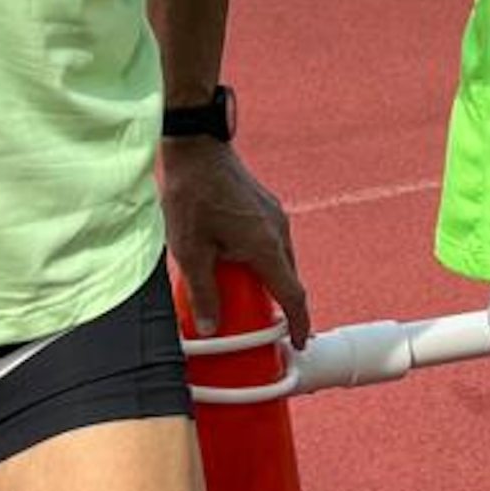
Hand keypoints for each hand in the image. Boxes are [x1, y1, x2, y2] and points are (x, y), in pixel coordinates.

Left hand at [157, 139, 306, 347]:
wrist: (197, 148)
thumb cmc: (192, 196)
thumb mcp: (191, 251)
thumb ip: (203, 292)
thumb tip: (210, 328)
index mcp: (266, 247)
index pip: (293, 294)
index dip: (298, 323)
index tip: (298, 342)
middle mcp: (278, 231)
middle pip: (288, 278)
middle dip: (281, 305)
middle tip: (267, 327)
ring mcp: (274, 215)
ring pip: (280, 259)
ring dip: (270, 280)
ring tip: (248, 296)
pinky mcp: (265, 205)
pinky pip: (272, 241)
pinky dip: (263, 259)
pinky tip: (238, 261)